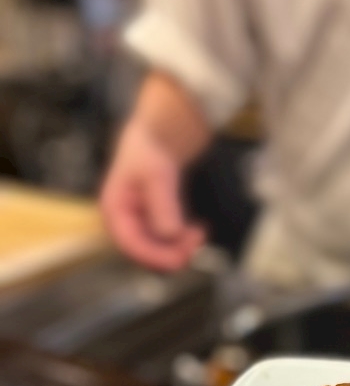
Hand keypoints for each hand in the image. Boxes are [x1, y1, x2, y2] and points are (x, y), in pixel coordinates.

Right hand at [99, 118, 205, 270]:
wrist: (164, 125)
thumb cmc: (151, 142)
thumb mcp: (158, 173)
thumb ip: (163, 205)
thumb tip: (170, 234)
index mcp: (115, 206)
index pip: (129, 243)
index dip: (152, 255)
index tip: (176, 259)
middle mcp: (125, 215)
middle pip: (145, 247)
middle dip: (169, 250)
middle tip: (194, 246)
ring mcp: (141, 216)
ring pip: (159, 244)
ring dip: (179, 245)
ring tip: (199, 234)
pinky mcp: (157, 214)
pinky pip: (168, 235)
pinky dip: (182, 237)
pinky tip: (197, 229)